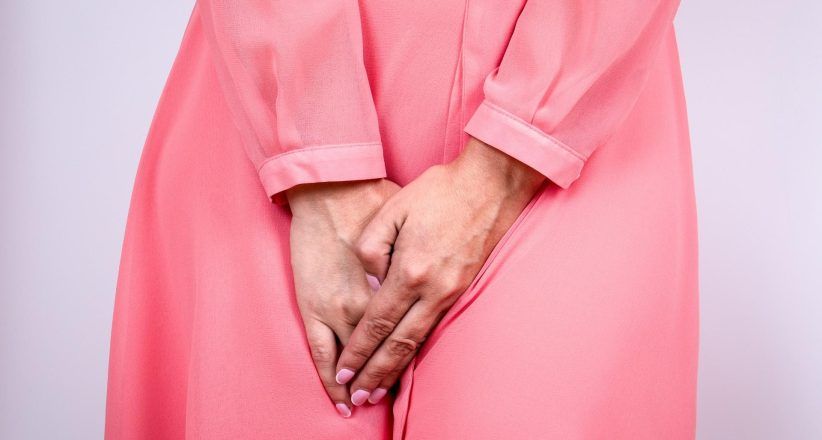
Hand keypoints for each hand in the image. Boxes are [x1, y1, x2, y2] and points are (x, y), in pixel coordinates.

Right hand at [287, 179, 399, 416]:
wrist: (331, 185)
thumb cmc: (373, 198)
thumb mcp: (413, 226)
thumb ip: (420, 258)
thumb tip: (421, 280)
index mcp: (403, 282)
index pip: (412, 331)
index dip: (412, 354)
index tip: (413, 375)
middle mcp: (372, 302)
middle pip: (388, 349)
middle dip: (388, 377)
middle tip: (388, 396)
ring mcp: (340, 307)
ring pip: (356, 357)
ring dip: (362, 382)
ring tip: (364, 402)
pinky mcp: (313, 306)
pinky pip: (322, 352)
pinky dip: (330, 375)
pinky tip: (339, 392)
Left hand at [334, 137, 544, 405]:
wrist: (490, 184)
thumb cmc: (438, 190)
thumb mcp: (393, 208)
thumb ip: (370, 248)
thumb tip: (368, 284)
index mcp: (410, 269)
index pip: (376, 321)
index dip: (358, 350)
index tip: (343, 373)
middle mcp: (433, 288)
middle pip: (399, 343)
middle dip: (376, 374)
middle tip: (359, 399)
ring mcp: (452, 291)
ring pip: (420, 341)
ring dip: (398, 369)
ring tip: (381, 391)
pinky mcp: (463, 287)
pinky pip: (436, 327)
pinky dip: (419, 350)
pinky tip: (409, 360)